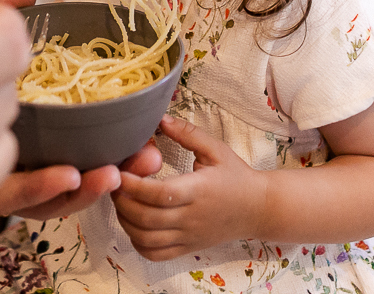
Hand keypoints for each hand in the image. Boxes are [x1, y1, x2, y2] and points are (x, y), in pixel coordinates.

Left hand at [112, 116, 264, 260]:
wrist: (259, 209)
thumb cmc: (236, 176)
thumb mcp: (215, 149)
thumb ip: (187, 133)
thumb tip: (160, 118)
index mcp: (198, 191)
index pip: (159, 194)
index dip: (134, 186)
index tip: (119, 173)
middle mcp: (192, 218)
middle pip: (147, 219)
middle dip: (122, 202)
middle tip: (114, 185)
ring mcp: (189, 237)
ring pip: (146, 239)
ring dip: (126, 222)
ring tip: (122, 202)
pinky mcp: (187, 248)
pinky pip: (155, 254)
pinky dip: (138, 243)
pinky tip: (134, 225)